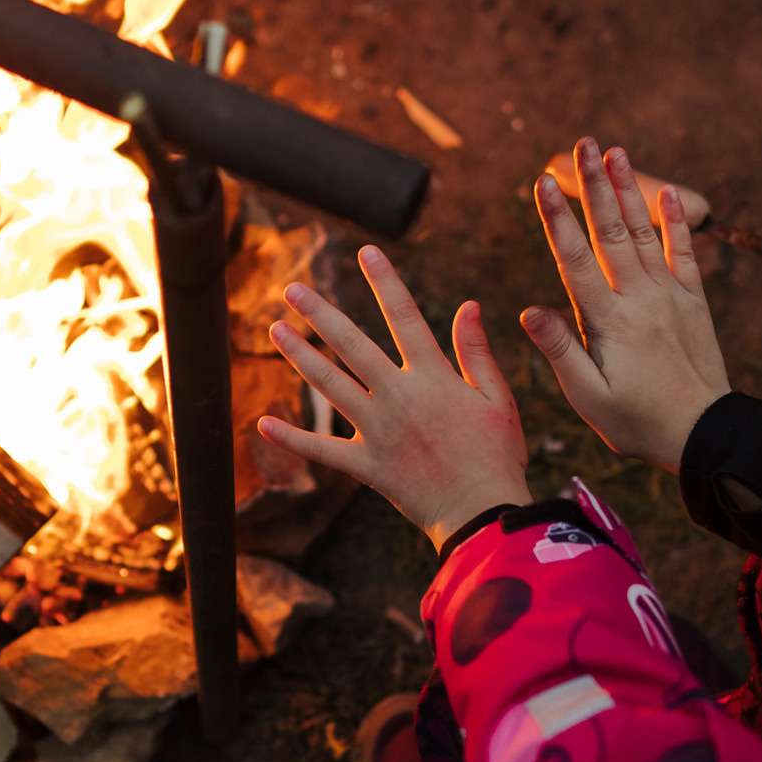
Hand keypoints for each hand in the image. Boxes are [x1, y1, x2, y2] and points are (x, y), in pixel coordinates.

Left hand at [255, 246, 531, 550]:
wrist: (481, 510)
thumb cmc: (497, 456)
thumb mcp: (498, 399)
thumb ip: (477, 351)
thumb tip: (468, 305)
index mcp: (433, 377)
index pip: (405, 316)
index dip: (385, 281)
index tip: (367, 251)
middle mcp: (398, 396)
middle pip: (351, 344)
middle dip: (320, 313)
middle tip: (291, 288)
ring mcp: (378, 430)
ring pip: (330, 385)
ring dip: (299, 356)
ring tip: (274, 330)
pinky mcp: (366, 465)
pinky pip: (322, 450)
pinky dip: (292, 438)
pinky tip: (263, 423)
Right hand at [524, 138, 729, 472]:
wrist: (704, 434)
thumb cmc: (637, 423)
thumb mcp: (588, 397)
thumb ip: (559, 350)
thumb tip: (528, 310)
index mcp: (608, 321)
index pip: (575, 259)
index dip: (556, 219)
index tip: (541, 182)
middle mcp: (639, 298)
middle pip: (610, 231)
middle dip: (594, 185)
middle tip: (583, 142)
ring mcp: (669, 297)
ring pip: (643, 233)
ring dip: (628, 190)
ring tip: (615, 151)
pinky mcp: (693, 303)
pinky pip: (684, 254)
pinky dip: (676, 222)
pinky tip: (667, 192)